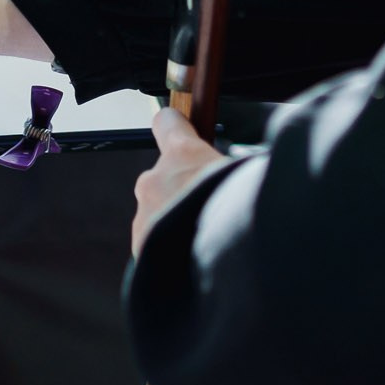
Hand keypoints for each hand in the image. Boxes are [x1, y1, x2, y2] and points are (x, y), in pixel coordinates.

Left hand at [133, 107, 229, 254]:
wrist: (219, 261)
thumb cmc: (241, 212)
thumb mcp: (245, 178)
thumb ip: (227, 173)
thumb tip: (237, 177)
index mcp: (183, 154)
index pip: (168, 123)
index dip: (175, 129)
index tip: (180, 133)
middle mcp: (156, 180)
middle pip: (165, 177)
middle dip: (182, 191)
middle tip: (208, 209)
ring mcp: (143, 215)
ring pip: (158, 213)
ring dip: (175, 223)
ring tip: (203, 240)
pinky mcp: (140, 248)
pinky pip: (153, 245)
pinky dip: (169, 252)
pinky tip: (192, 260)